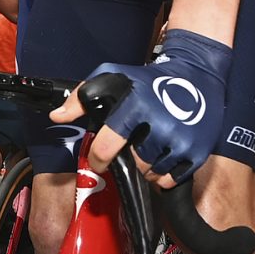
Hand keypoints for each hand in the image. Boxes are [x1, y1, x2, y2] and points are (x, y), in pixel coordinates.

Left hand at [57, 27, 233, 184]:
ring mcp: (181, 140)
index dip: (98, 158)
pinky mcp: (197, 152)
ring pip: (151, 174)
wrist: (197, 73)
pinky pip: (170, 180)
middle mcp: (161, 125)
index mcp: (136, 106)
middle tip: (130, 146)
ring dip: (145, 167)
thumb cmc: (149, 78)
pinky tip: (162, 156)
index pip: (107, 147)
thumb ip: (82, 97)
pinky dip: (163, 174)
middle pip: (132, 164)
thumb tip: (57, 116)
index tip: (98, 159)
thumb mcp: (113, 77)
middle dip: (126, 159)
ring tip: (147, 148)